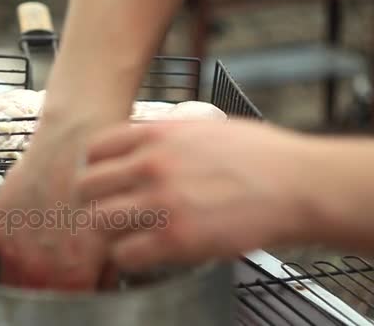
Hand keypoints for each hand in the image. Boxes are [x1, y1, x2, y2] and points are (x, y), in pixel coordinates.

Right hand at [0, 119, 111, 290]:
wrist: (72, 144)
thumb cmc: (98, 182)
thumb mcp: (115, 233)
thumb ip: (106, 270)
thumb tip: (102, 286)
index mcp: (71, 274)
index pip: (67, 304)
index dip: (76, 295)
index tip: (80, 284)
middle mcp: (38, 266)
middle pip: (37, 297)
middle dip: (52, 286)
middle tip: (62, 266)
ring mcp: (12, 247)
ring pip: (15, 279)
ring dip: (29, 270)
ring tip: (46, 244)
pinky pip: (1, 250)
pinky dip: (14, 243)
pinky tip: (33, 222)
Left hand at [77, 119, 320, 271]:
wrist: (297, 184)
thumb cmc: (259, 156)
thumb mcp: (205, 127)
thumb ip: (166, 135)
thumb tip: (142, 144)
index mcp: (157, 134)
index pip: (95, 148)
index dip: (94, 167)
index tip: (103, 179)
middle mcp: (152, 164)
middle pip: (87, 185)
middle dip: (94, 200)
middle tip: (107, 211)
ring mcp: (161, 202)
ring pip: (98, 221)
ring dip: (107, 232)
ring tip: (124, 235)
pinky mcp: (175, 239)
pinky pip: (124, 253)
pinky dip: (128, 257)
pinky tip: (143, 253)